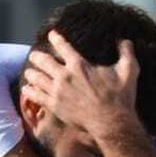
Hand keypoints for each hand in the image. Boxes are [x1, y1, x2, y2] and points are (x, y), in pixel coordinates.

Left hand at [22, 31, 137, 136]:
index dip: (56, 38)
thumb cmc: (120, 97)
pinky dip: (30, 91)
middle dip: (37, 57)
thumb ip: (126, 53)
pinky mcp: (54, 106)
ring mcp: (57, 91)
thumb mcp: (128, 71)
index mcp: (80, 65)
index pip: (63, 47)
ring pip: (36, 78)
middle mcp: (65, 76)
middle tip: (34, 56)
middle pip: (43, 61)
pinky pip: (36, 96)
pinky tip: (27, 89)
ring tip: (29, 72)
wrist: (111, 122)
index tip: (51, 34)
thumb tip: (126, 40)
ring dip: (31, 73)